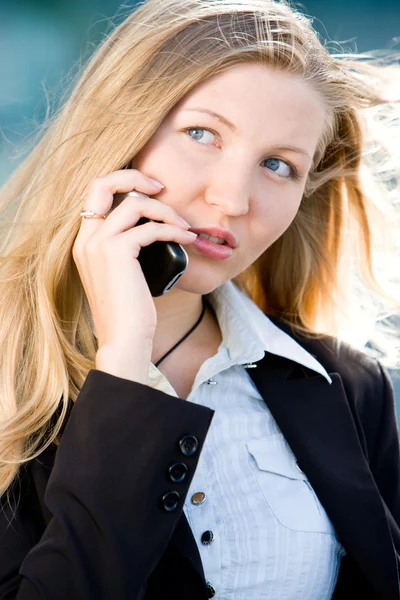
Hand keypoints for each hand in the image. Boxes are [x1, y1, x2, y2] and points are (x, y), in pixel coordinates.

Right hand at [72, 168, 196, 353]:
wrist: (124, 339)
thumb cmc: (129, 312)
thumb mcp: (123, 274)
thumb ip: (128, 247)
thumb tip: (155, 227)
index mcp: (84, 243)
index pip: (95, 194)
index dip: (123, 183)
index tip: (151, 190)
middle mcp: (85, 239)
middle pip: (102, 183)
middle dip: (134, 177)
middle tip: (162, 187)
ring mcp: (98, 244)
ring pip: (134, 203)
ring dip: (165, 211)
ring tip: (184, 226)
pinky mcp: (116, 252)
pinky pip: (151, 228)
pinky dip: (173, 231)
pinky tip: (188, 239)